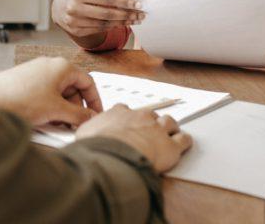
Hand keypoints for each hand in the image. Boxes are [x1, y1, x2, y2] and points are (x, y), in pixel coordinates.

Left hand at [0, 57, 102, 126]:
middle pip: (73, 89)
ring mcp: (36, 74)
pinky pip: (45, 95)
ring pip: (58, 93)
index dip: (95, 101)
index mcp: (62, 67)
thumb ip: (79, 116)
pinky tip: (44, 122)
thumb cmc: (20, 98)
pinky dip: (49, 108)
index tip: (96, 115)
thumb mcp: (56, 110)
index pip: (88, 82)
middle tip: (75, 125)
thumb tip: (91, 119)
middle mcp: (50, 66)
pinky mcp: (25, 83)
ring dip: (62, 111)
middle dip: (76, 108)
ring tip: (58, 125)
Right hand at [52, 0, 144, 48]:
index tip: (138, 4)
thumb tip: (126, 2)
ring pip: (104, 24)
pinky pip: (99, 30)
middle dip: (126, 14)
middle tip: (141, 14)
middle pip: (107, 14)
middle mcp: (75, 9)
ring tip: (135, 20)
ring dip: (122, 22)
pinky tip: (122, 24)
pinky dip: (112, 27)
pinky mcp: (77, 32)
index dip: (123, 2)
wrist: (57, 8)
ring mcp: (75, 22)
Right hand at [76, 104, 192, 172]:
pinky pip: (183, 139)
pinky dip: (185, 141)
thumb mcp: (84, 134)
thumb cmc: (98, 145)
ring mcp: (157, 129)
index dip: (128, 118)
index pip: (125, 110)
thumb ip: (86, 131)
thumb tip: (79, 135)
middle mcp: (140, 116)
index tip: (127, 122)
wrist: (114, 154)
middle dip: (151, 122)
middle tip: (150, 130)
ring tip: (170, 132)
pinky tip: (184, 143)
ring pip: (169, 122)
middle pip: (150, 114)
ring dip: (170, 128)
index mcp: (119, 113)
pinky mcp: (171, 145)